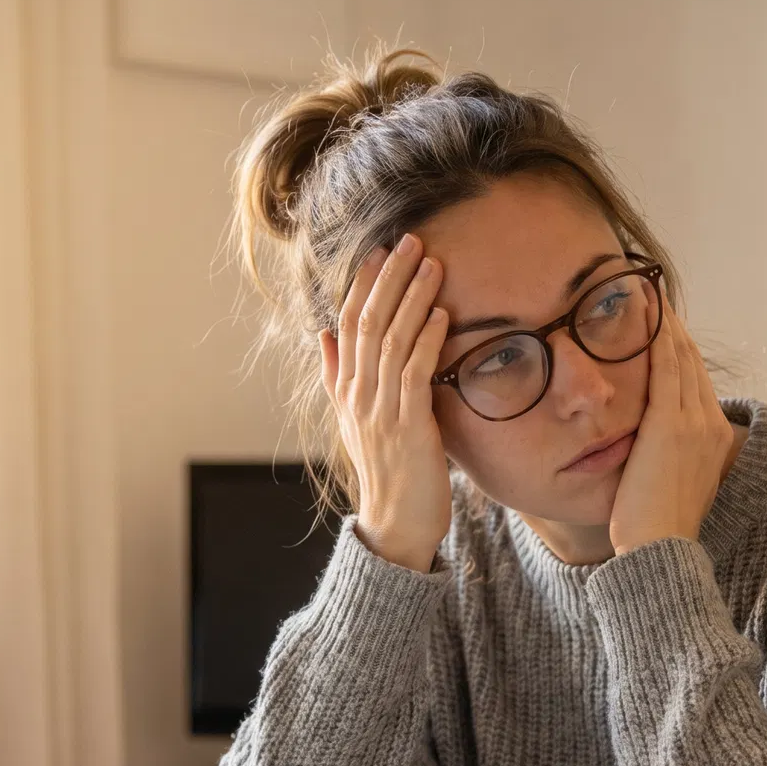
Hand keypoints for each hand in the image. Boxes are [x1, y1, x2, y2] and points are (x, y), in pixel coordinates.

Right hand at [321, 233, 451, 572]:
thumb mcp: (355, 421)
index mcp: (345, 390)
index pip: (349, 325)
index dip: (364, 285)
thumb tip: (324, 334)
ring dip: (414, 298)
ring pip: (392, 341)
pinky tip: (442, 314)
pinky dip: (427, 339)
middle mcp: (357, 395)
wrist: (397, 525)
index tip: (382, 251)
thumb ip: (339, 376)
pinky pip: (415, 373)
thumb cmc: (387, 472)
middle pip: (369, 322)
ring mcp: (380, 410)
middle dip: (391, 278)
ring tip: (433, 265)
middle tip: (412, 240)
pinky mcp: (408, 426)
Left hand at [608, 307, 733, 555]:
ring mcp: (692, 422)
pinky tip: (646, 313)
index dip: (681, 351)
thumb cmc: (657, 529)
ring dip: (665, 323)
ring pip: (680, 358)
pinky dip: (656, 336)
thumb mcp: (674, 487)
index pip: (696, 382)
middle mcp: (710, 423)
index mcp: (715, 438)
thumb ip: (670, 460)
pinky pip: (664, 367)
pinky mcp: (668, 423)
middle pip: (692, 362)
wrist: (660, 549)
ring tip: (649, 294)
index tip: (665, 327)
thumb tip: (653, 451)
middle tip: (654, 297)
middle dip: (673, 328)